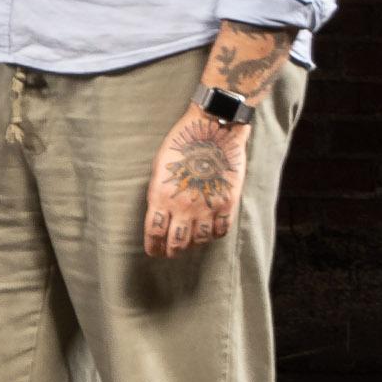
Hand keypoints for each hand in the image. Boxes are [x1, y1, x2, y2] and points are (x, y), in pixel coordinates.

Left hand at [145, 112, 247, 257]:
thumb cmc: (180, 143)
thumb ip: (158, 193)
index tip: (154, 252)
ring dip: (192, 244)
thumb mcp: (159, 168)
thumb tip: (157, 213)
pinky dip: (214, 235)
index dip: (153, 247)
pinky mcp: (227, 204)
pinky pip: (221, 231)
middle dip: (171, 251)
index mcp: (161, 197)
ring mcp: (207, 207)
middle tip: (170, 252)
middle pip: (176, 244)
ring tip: (189, 243)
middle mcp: (183, 207)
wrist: (212, 129)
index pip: (154, 233)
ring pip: (199, 241)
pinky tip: (209, 232)